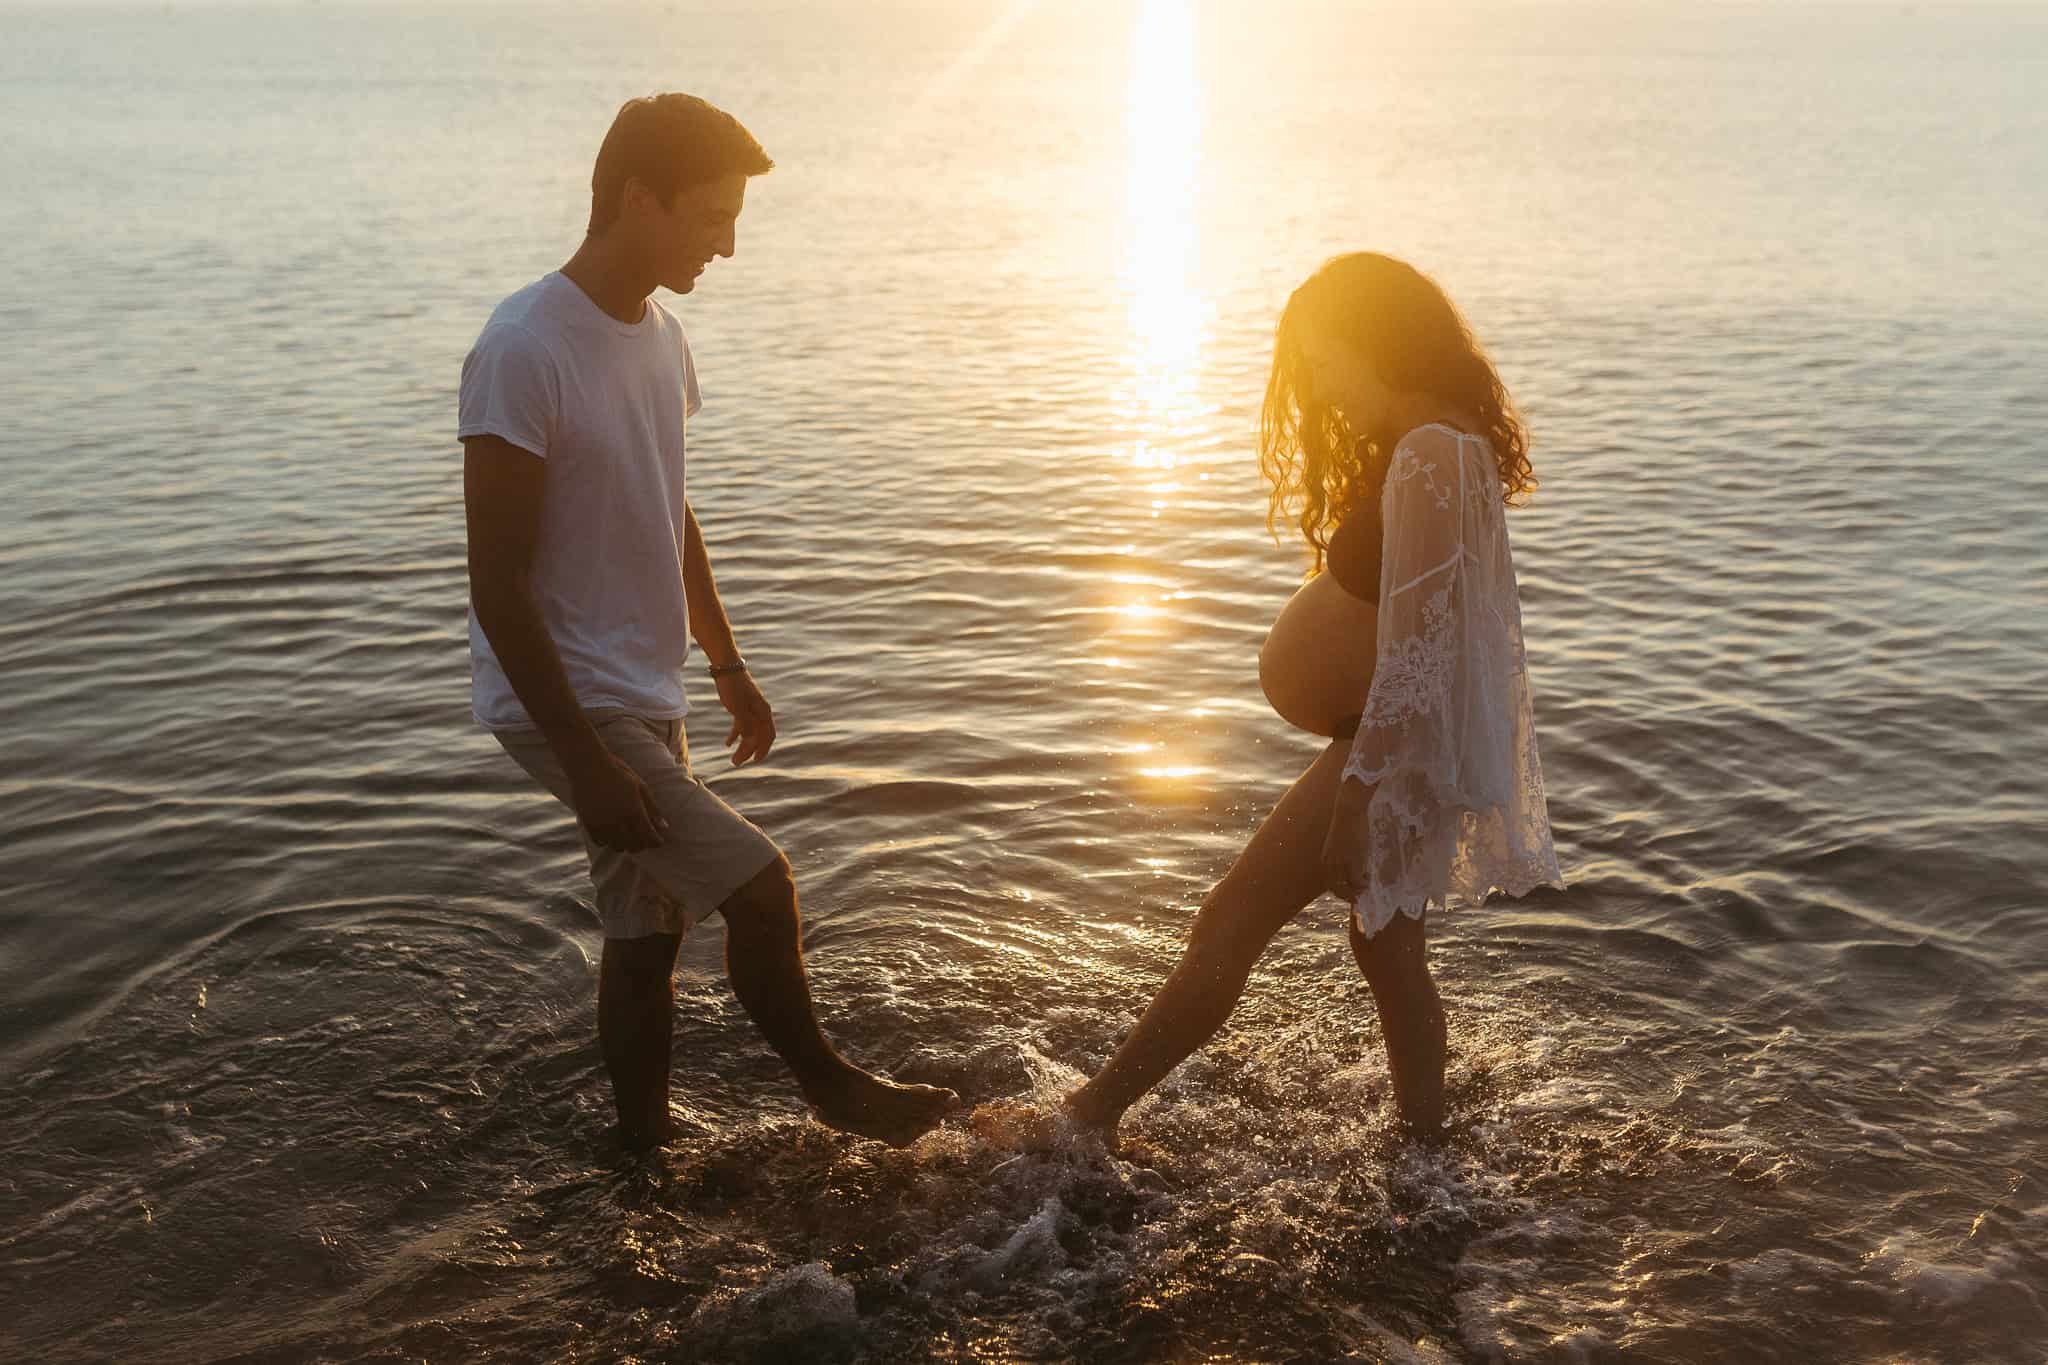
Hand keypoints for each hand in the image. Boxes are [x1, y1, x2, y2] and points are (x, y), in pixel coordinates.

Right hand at [567, 746, 669, 851]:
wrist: (588, 767)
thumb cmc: (618, 773)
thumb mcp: (640, 787)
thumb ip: (652, 808)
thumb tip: (664, 826)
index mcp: (634, 811)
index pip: (649, 836)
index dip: (656, 842)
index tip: (659, 841)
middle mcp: (618, 822)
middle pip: (634, 845)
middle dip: (643, 845)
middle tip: (646, 840)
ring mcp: (602, 825)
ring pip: (617, 847)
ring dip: (626, 845)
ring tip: (629, 838)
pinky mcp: (588, 825)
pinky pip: (601, 842)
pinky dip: (609, 842)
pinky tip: (613, 835)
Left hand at [715, 668, 775, 765]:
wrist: (726, 666)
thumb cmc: (733, 687)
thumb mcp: (738, 708)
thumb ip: (745, 725)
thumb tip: (750, 741)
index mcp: (763, 712)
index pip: (767, 736)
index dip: (762, 750)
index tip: (754, 761)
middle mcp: (760, 712)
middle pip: (758, 737)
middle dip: (749, 751)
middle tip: (736, 763)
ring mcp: (752, 709)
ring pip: (750, 732)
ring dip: (743, 746)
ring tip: (733, 757)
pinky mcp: (742, 706)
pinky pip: (742, 724)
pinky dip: (736, 734)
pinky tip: (728, 743)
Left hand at [1322, 776, 1371, 901]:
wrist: (1348, 809)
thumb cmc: (1348, 821)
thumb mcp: (1343, 840)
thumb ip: (1345, 853)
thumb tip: (1353, 863)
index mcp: (1326, 858)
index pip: (1330, 881)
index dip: (1339, 890)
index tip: (1349, 893)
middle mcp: (1329, 863)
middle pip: (1335, 888)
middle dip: (1347, 895)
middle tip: (1358, 898)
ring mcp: (1339, 862)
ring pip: (1346, 886)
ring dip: (1355, 891)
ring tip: (1365, 890)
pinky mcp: (1351, 859)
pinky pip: (1356, 879)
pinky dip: (1362, 884)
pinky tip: (1369, 881)